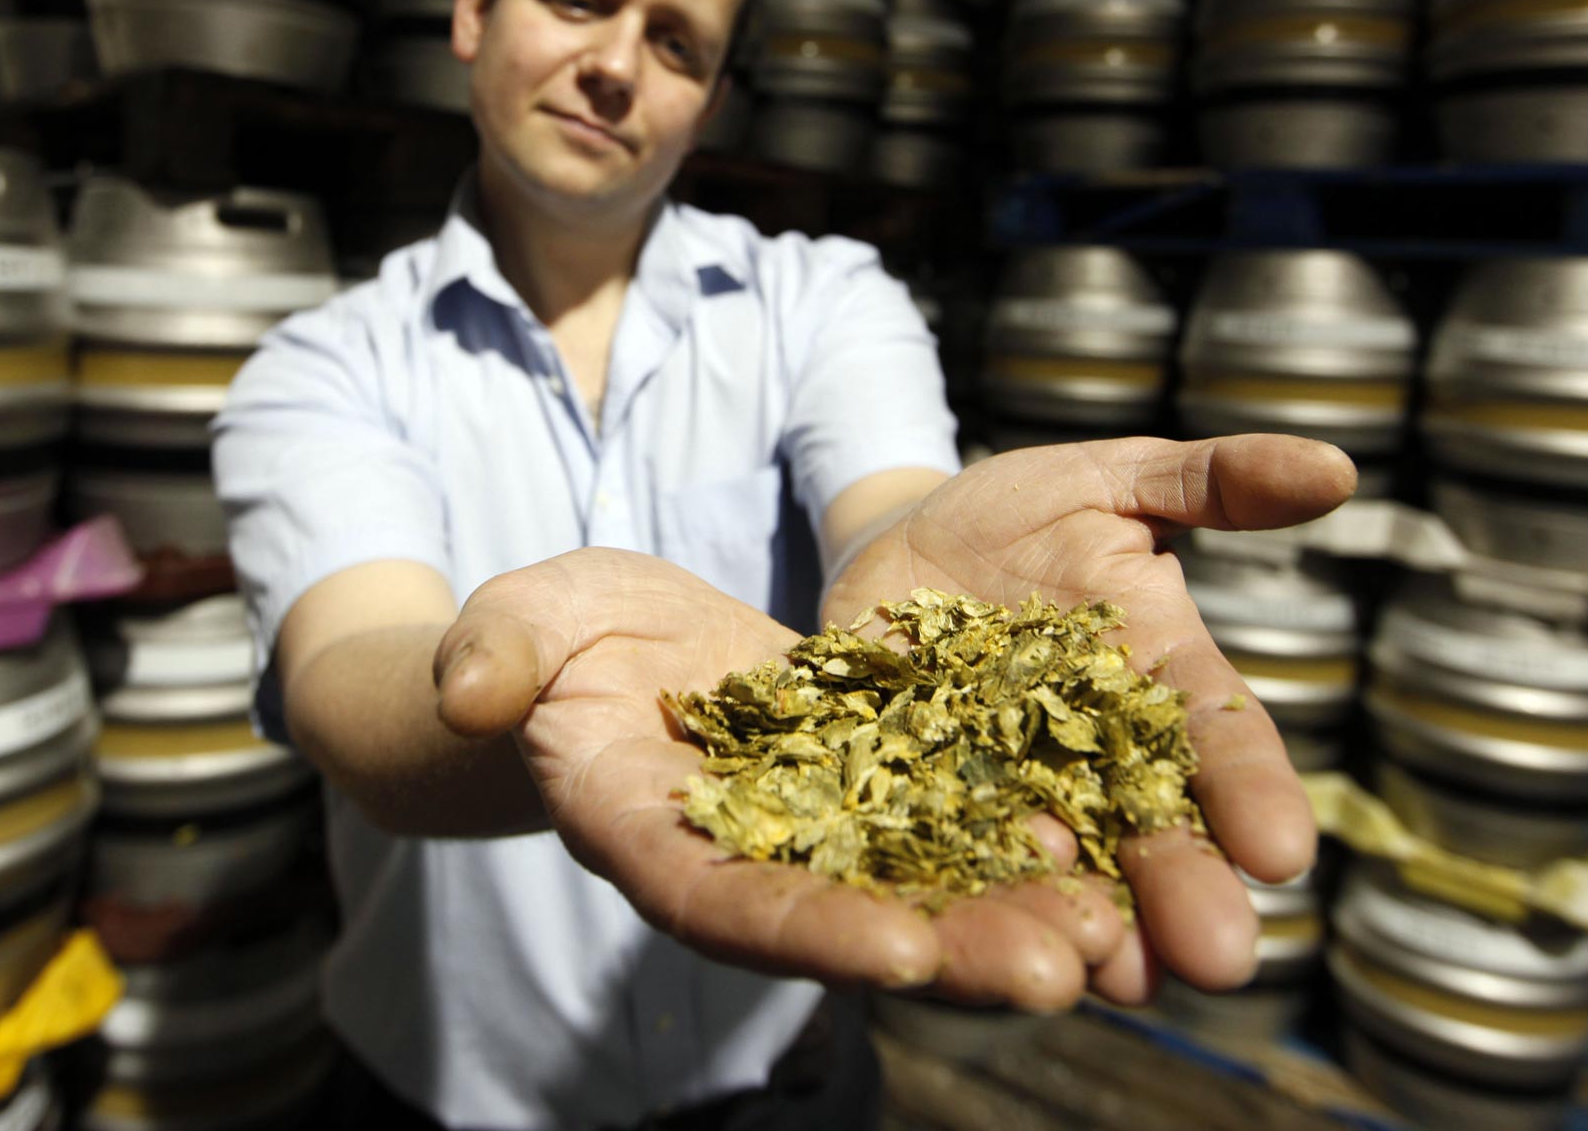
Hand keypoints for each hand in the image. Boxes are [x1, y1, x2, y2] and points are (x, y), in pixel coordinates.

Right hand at [434, 433, 1351, 1009]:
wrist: (626, 646)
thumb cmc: (557, 636)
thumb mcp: (520, 621)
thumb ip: (494, 651)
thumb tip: (466, 688)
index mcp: (650, 837)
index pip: (722, 901)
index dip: (806, 930)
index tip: (899, 955)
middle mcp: (751, 859)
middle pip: (852, 919)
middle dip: (952, 947)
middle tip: (1060, 967)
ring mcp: (823, 830)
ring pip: (925, 880)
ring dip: (1018, 906)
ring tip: (1122, 925)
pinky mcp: (881, 783)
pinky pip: (958, 810)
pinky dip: (1027, 828)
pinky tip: (1114, 836)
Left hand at [823, 433, 1350, 1007]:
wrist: (899, 544)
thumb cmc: (1020, 512)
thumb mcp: (1107, 479)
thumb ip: (1209, 483)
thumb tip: (1334, 468)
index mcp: (1158, 679)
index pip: (1220, 740)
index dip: (1253, 794)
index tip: (1284, 851)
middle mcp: (1097, 752)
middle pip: (1151, 828)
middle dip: (1185, 891)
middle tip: (1220, 958)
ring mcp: (1015, 784)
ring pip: (1063, 867)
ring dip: (1087, 921)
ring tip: (1113, 973)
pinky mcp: (924, 796)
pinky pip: (949, 854)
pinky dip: (965, 894)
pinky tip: (978, 939)